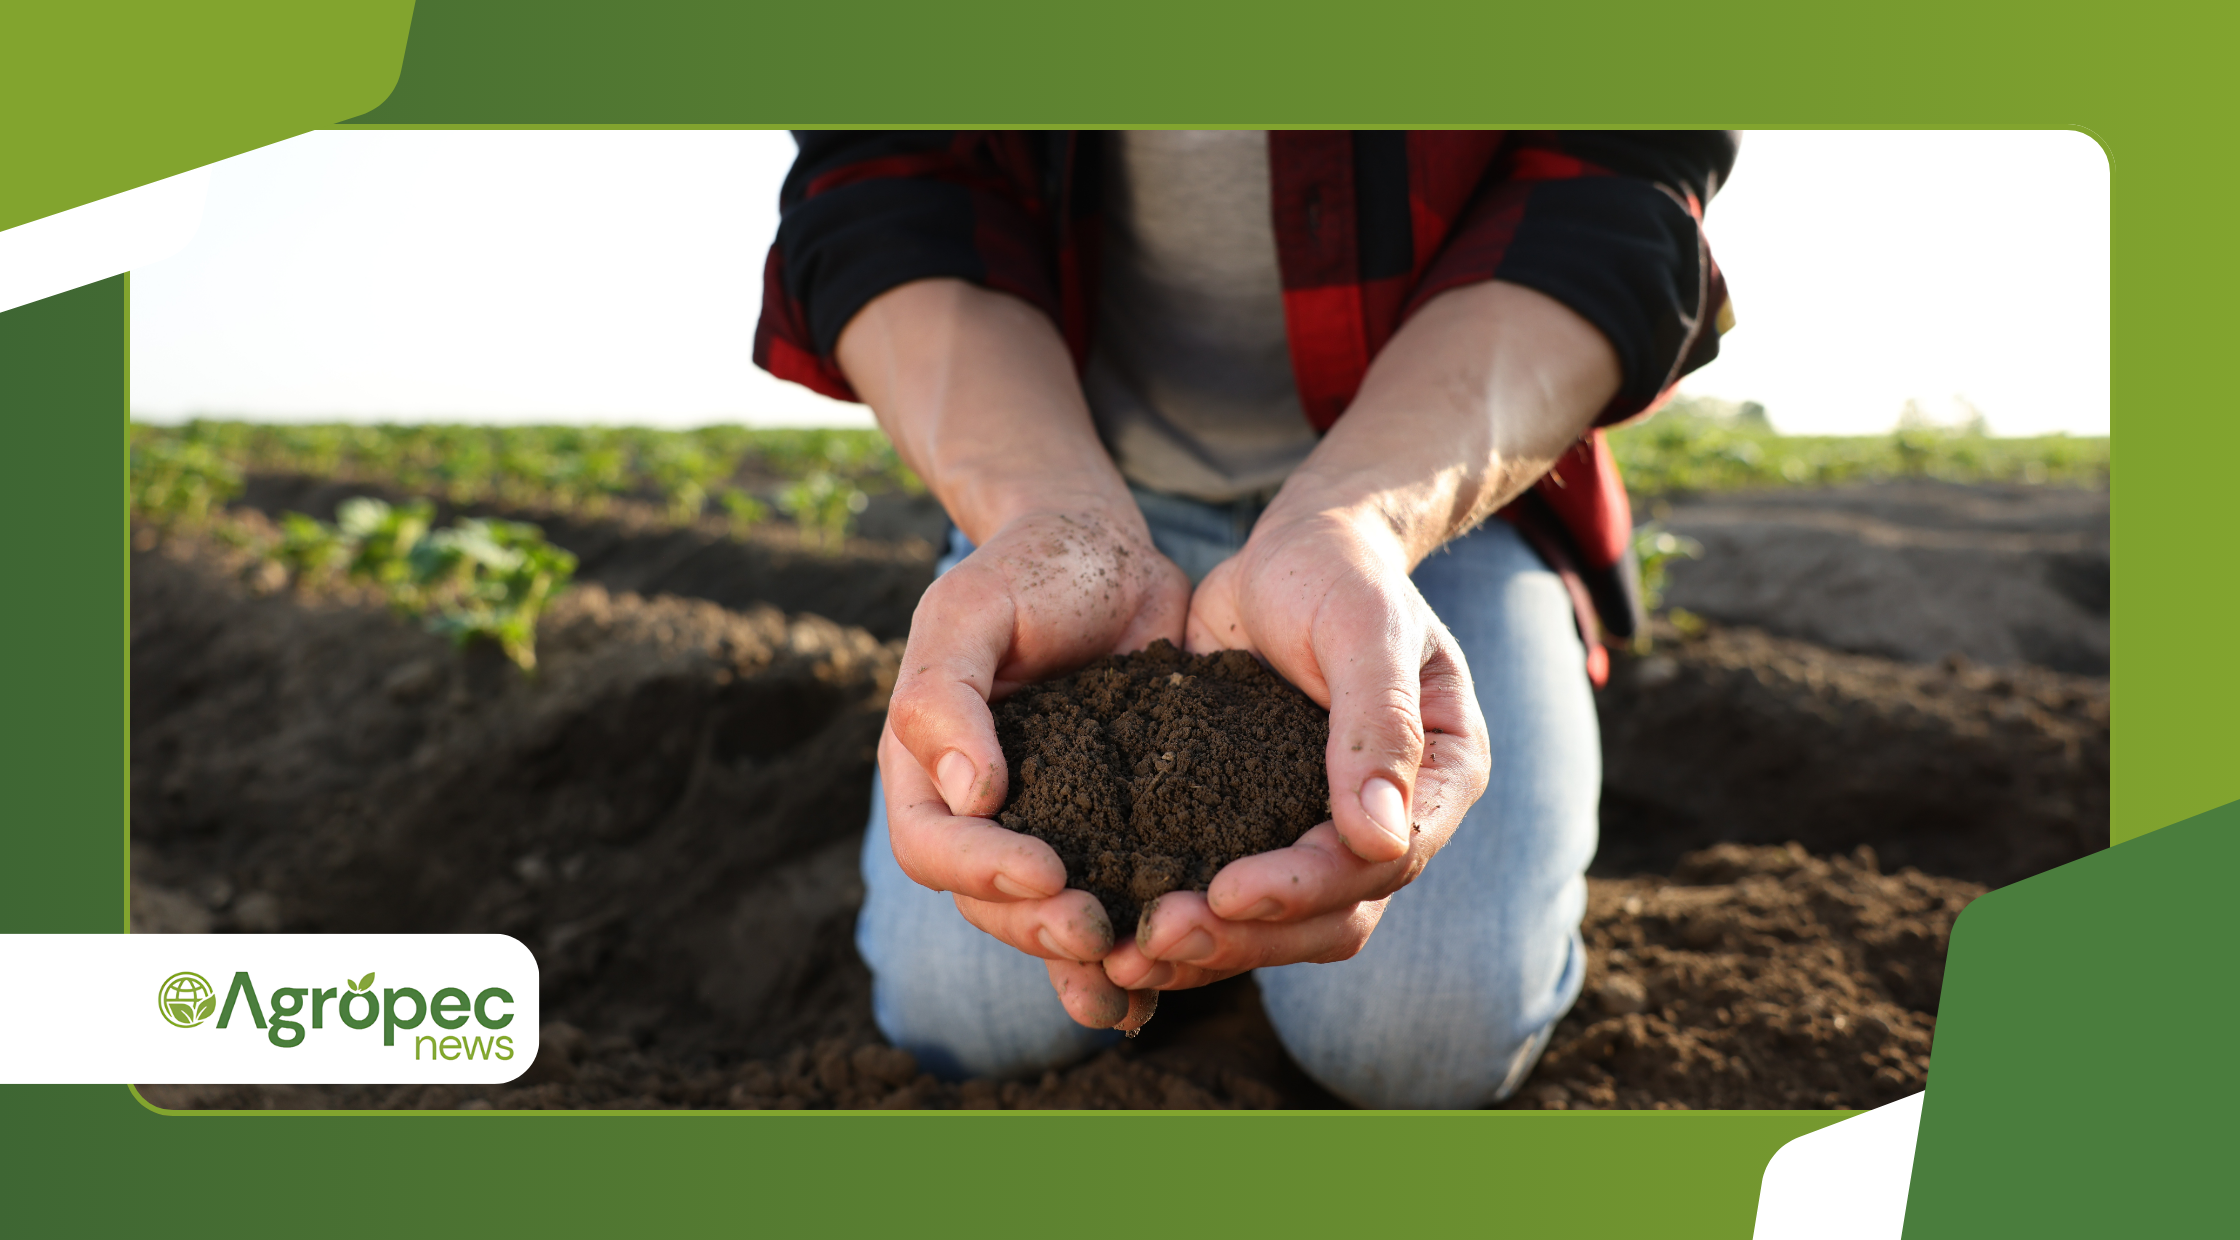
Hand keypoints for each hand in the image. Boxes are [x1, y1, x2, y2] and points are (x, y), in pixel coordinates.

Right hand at [879, 505, 1189, 1030]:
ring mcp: (1048, 827)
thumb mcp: (971, 608)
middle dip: (1041, 928)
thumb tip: (968, 793)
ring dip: (1084, 962)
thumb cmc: (1028, 571)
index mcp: (929, 768)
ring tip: (1132, 988)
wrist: (1109, 557)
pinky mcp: (1116, 830)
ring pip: (1048, 919)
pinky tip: (1162, 991)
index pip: (932, 846)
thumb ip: (947, 693)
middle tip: (1100, 933)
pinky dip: (1129, 950)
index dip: (980, 870)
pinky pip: (1113, 901)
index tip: (1047, 871)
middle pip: (990, 904)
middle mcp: (981, 814)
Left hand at [1097, 506, 1491, 992]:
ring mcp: (1326, 831)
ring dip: (1210, 945)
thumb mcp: (1363, 625)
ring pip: (1284, 925)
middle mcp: (1393, 821)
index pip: (1384, 861)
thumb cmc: (1339, 571)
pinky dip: (1185, 917)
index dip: (1305, 887)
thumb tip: (1382, 839)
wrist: (1292, 550)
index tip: (1226, 892)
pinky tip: (1116, 931)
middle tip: (1156, 936)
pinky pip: (1235, 898)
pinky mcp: (1263, 828)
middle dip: (1247, 936)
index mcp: (1440, 777)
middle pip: (1335, 915)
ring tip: (1126, 952)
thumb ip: (1378, 722)